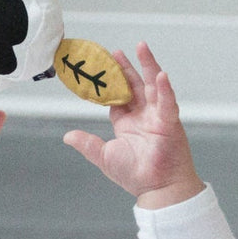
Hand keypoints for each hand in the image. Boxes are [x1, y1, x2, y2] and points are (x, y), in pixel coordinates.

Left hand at [63, 43, 204, 208]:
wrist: (157, 190)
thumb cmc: (136, 176)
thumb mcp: (105, 156)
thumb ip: (87, 144)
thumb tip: (67, 136)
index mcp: (129, 123)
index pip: (118, 97)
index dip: (110, 82)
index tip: (102, 67)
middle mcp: (144, 116)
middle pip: (135, 85)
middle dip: (126, 67)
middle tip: (116, 51)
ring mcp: (158, 117)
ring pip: (153, 86)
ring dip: (148, 66)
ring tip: (141, 47)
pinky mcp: (170, 122)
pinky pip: (168, 102)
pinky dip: (165, 89)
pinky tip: (160, 75)